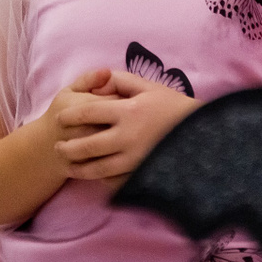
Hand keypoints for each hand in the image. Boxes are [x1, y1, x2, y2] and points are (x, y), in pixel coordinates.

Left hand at [53, 70, 197, 180]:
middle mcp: (128, 136)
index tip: (59, 119)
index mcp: (128, 111)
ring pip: (98, 168)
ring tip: (68, 167)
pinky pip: (116, 181)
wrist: (203, 134)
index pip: (89, 113)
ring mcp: (135, 159)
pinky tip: (95, 176)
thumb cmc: (174, 107)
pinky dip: (102, 180)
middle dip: (69, 147)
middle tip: (58, 148)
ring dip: (79, 168)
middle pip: (88, 145)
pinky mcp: (142, 174)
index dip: (70, 116)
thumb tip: (99, 81)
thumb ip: (122, 81)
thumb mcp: (150, 87)